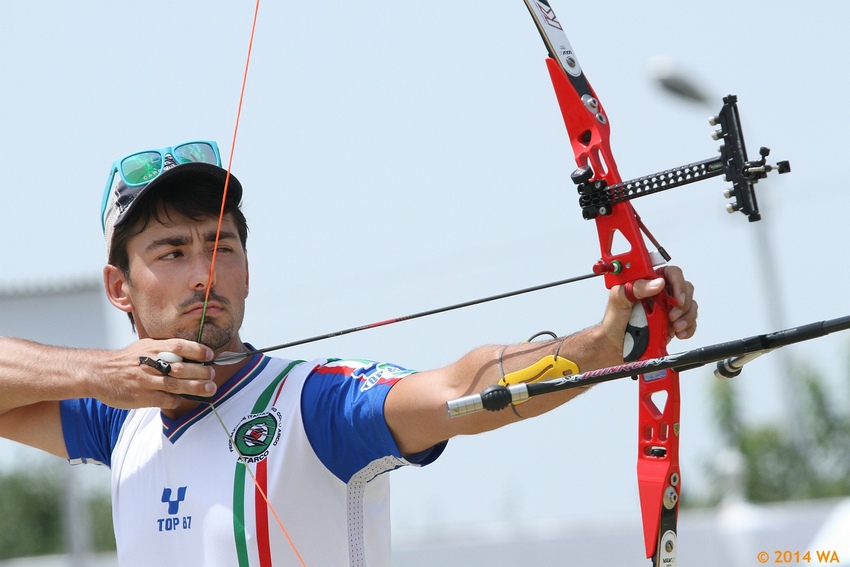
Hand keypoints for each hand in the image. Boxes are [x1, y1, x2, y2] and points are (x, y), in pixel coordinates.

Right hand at [88, 339, 215, 409]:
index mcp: (153, 348)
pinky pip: (166, 400)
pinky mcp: (142, 396)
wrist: (99, 373)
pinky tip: (182, 398)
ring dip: (197, 388)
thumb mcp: (145, 347)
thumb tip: (193, 352)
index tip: (210, 355)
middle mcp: (151, 363)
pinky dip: (177, 399)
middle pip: (182, 368)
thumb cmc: (127, 360)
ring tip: (210, 389)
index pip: (180, 346)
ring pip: (177, 385)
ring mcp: (146, 381)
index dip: (198, 351)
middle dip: (202, 372)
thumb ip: (166, 348)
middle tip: (212, 375)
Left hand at [601, 265, 697, 351]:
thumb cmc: (614, 320)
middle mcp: (661, 294)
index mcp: (648, 282)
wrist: (615, 344)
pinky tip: (678, 333)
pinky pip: (690, 323)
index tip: (677, 297)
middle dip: (683, 303)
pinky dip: (688, 328)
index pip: (670, 273)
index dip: (678, 282)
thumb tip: (658, 283)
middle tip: (672, 315)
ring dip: (686, 317)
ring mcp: (668, 309)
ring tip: (673, 326)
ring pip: (690, 306)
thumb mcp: (618, 300)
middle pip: (685, 289)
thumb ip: (635, 288)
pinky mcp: (673, 324)